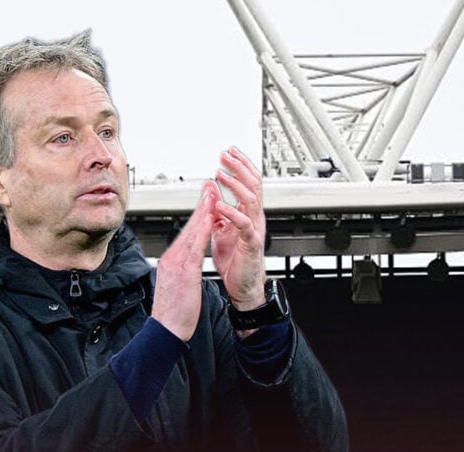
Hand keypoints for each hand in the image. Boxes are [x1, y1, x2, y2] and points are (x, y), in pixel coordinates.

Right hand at [152, 181, 218, 341]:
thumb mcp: (176, 285)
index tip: (206, 201)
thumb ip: (180, 270)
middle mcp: (172, 259)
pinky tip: (210, 220)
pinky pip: (196, 247)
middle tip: (210, 188)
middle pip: (189, 228)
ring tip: (213, 196)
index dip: (197, 216)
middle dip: (201, 207)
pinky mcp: (184, 272)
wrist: (166, 330)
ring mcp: (177, 264)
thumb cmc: (173, 312)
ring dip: (203, 212)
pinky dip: (203, 231)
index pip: (186, 234)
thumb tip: (185, 263)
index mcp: (170, 262)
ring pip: (192, 233)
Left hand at [212, 148, 266, 310]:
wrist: (243, 286)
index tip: (229, 152)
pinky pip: (244, 225)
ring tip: (221, 175)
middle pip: (253, 186)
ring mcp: (254, 230)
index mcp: (247, 214)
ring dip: (235, 186)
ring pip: (251, 200)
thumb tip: (209, 189)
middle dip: (239, 168)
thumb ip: (216, 209)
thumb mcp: (221, 229)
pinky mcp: (250, 244)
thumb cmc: (234, 260)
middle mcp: (254, 218)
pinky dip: (232, 214)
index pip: (249, 183)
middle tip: (226, 156)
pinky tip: (220, 207)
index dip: (241, 166)